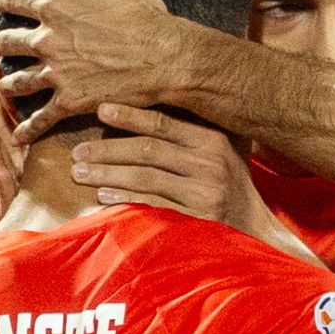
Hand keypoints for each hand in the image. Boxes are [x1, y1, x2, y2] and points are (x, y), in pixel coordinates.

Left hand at [0, 0, 189, 140]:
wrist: (166, 57)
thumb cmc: (144, 13)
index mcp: (55, 6)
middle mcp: (48, 40)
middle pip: (8, 41)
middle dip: (2, 42)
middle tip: (0, 45)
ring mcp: (57, 73)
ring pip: (17, 80)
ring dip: (8, 82)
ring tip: (5, 85)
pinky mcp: (70, 101)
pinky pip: (40, 118)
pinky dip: (27, 128)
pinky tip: (17, 135)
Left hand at [73, 101, 251, 221]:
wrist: (256, 228)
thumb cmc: (231, 184)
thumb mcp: (222, 150)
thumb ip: (192, 132)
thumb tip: (150, 105)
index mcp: (212, 140)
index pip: (163, 123)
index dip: (129, 115)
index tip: (100, 109)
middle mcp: (209, 163)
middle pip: (148, 150)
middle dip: (108, 150)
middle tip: (78, 152)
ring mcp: (203, 192)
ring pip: (146, 177)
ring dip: (108, 175)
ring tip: (80, 173)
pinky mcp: (197, 218)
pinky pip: (153, 205)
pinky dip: (125, 199)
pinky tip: (102, 197)